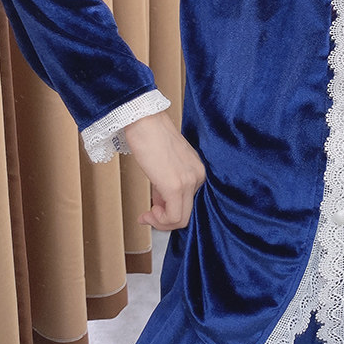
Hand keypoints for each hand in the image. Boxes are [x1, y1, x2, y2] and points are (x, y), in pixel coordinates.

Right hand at [123, 111, 205, 230]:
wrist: (144, 121)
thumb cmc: (151, 137)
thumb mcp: (166, 165)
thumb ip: (167, 185)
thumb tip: (161, 204)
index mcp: (197, 171)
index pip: (190, 204)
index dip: (170, 213)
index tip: (153, 211)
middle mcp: (198, 176)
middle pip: (187, 215)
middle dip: (165, 221)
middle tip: (148, 216)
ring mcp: (189, 181)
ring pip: (180, 220)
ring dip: (161, 222)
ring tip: (147, 214)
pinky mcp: (176, 186)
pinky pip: (173, 217)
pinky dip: (159, 221)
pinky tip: (148, 213)